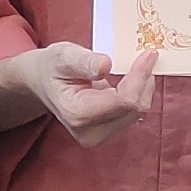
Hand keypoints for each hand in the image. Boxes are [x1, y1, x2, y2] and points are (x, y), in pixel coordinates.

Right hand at [0, 40, 156, 146]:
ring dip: (142, 87)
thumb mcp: (62, 56)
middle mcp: (90, 132)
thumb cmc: (52, 67)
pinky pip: (132, 113)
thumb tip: (105, 65)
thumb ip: (83, 61)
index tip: (148, 54)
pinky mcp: (107, 133)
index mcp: (78, 113)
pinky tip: (133, 78)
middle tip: (147, 55)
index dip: (140, 77)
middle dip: (144, 81)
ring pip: (137, 112)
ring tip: (139, 65)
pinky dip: (137, 94)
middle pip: (134, 108)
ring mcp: (99, 136)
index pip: (124, 101)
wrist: (42, 83)